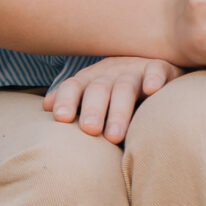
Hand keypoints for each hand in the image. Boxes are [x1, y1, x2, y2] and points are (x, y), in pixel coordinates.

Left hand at [43, 56, 181, 142]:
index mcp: (90, 81)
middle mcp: (110, 74)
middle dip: (92, 109)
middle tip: (89, 130)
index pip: (73, 86)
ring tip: (114, 137)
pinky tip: (152, 91)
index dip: (66, 100)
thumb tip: (45, 108)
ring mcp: (135, 70)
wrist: (152, 69)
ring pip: (125, 88)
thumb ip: (73, 104)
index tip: (61, 118)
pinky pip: (156, 71)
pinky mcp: (161, 68)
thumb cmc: (117, 93)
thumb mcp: (94, 97)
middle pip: (98, 89)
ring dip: (118, 111)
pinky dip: (154, 79)